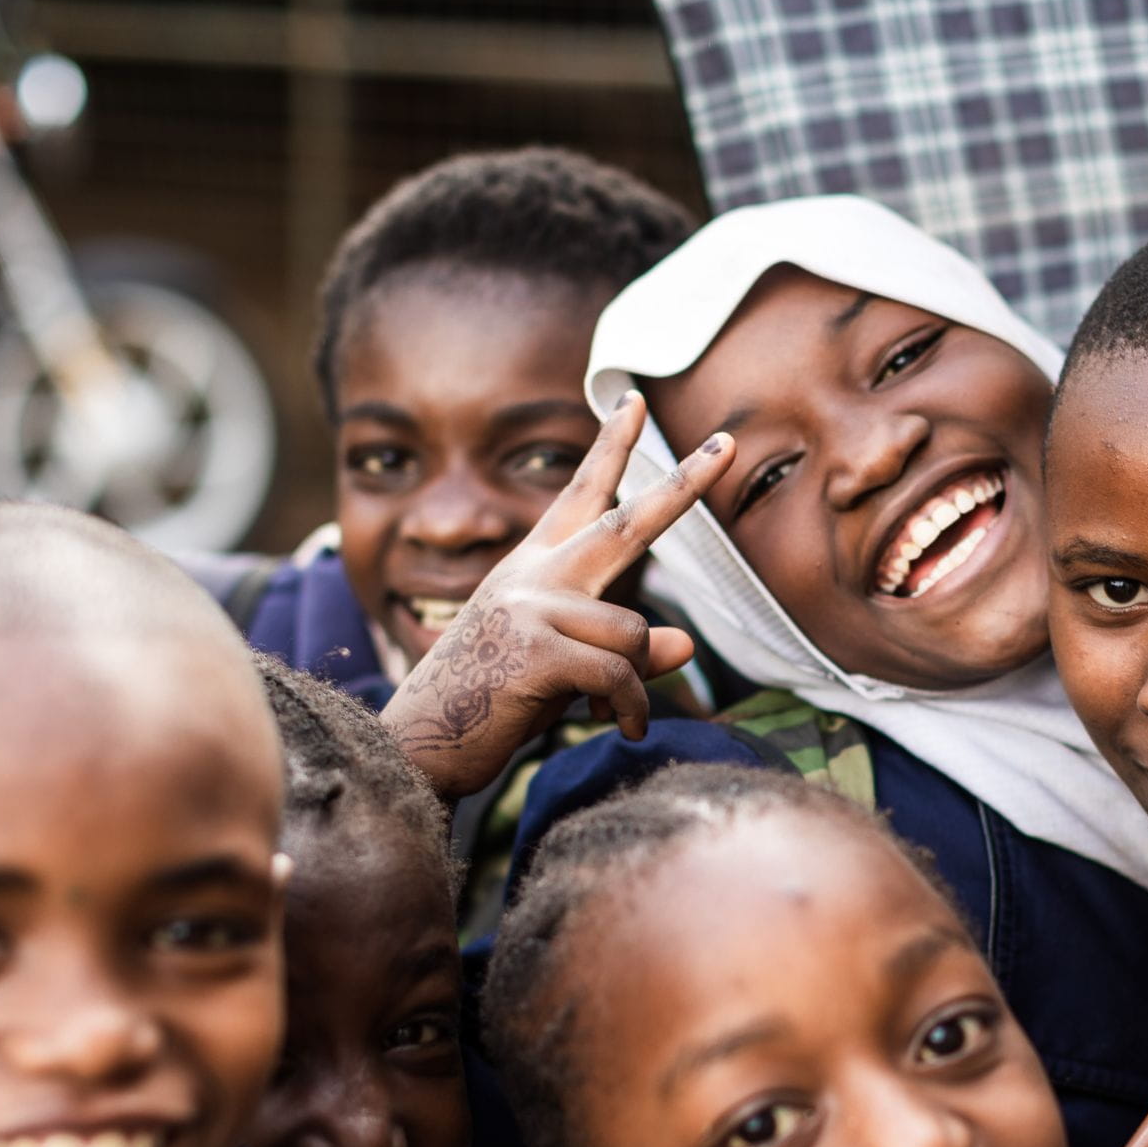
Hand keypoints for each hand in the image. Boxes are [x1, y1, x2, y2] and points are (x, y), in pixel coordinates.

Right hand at [380, 392, 735, 800]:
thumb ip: (623, 654)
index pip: (581, 495)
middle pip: (625, 522)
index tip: (637, 400)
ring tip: (614, 715)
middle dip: (683, 486)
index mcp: (533, 568)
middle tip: (729, 447)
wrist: (418, 746)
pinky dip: (629, 711)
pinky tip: (619, 730)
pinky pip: (621, 675)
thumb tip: (688, 645)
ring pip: (635, 634)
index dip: (612, 446)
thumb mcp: (564, 672)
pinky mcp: (537, 649)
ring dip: (636, 685)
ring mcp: (531, 607)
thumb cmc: (491, 708)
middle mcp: (532, 575)